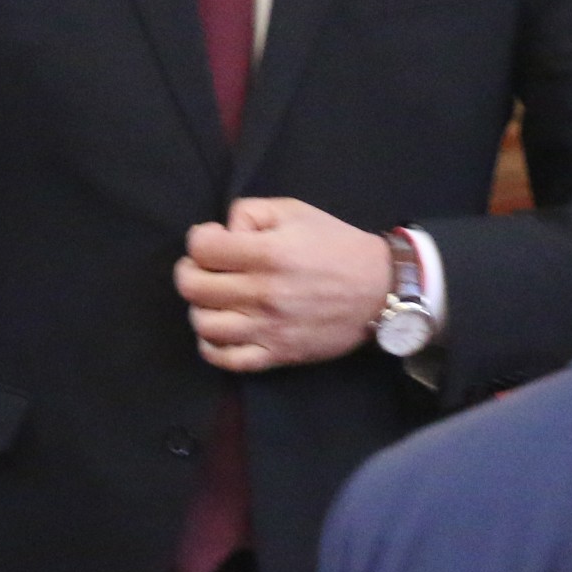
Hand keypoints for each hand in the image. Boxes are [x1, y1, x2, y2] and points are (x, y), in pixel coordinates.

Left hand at [175, 196, 389, 371]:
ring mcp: (269, 328)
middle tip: (206, 268)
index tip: (215, 239)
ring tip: (215, 298)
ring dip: (201, 308)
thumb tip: (223, 232)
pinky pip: (227, 360)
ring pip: (204, 324)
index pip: (201, 248)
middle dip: (190, 271)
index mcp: (268, 254)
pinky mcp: (279, 354)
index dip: (200, 239)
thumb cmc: (336, 245)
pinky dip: (212, 347)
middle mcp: (264, 293)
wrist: (381, 289)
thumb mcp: (294, 211)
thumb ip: (250, 212)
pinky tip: (220, 330)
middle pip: (192, 287)